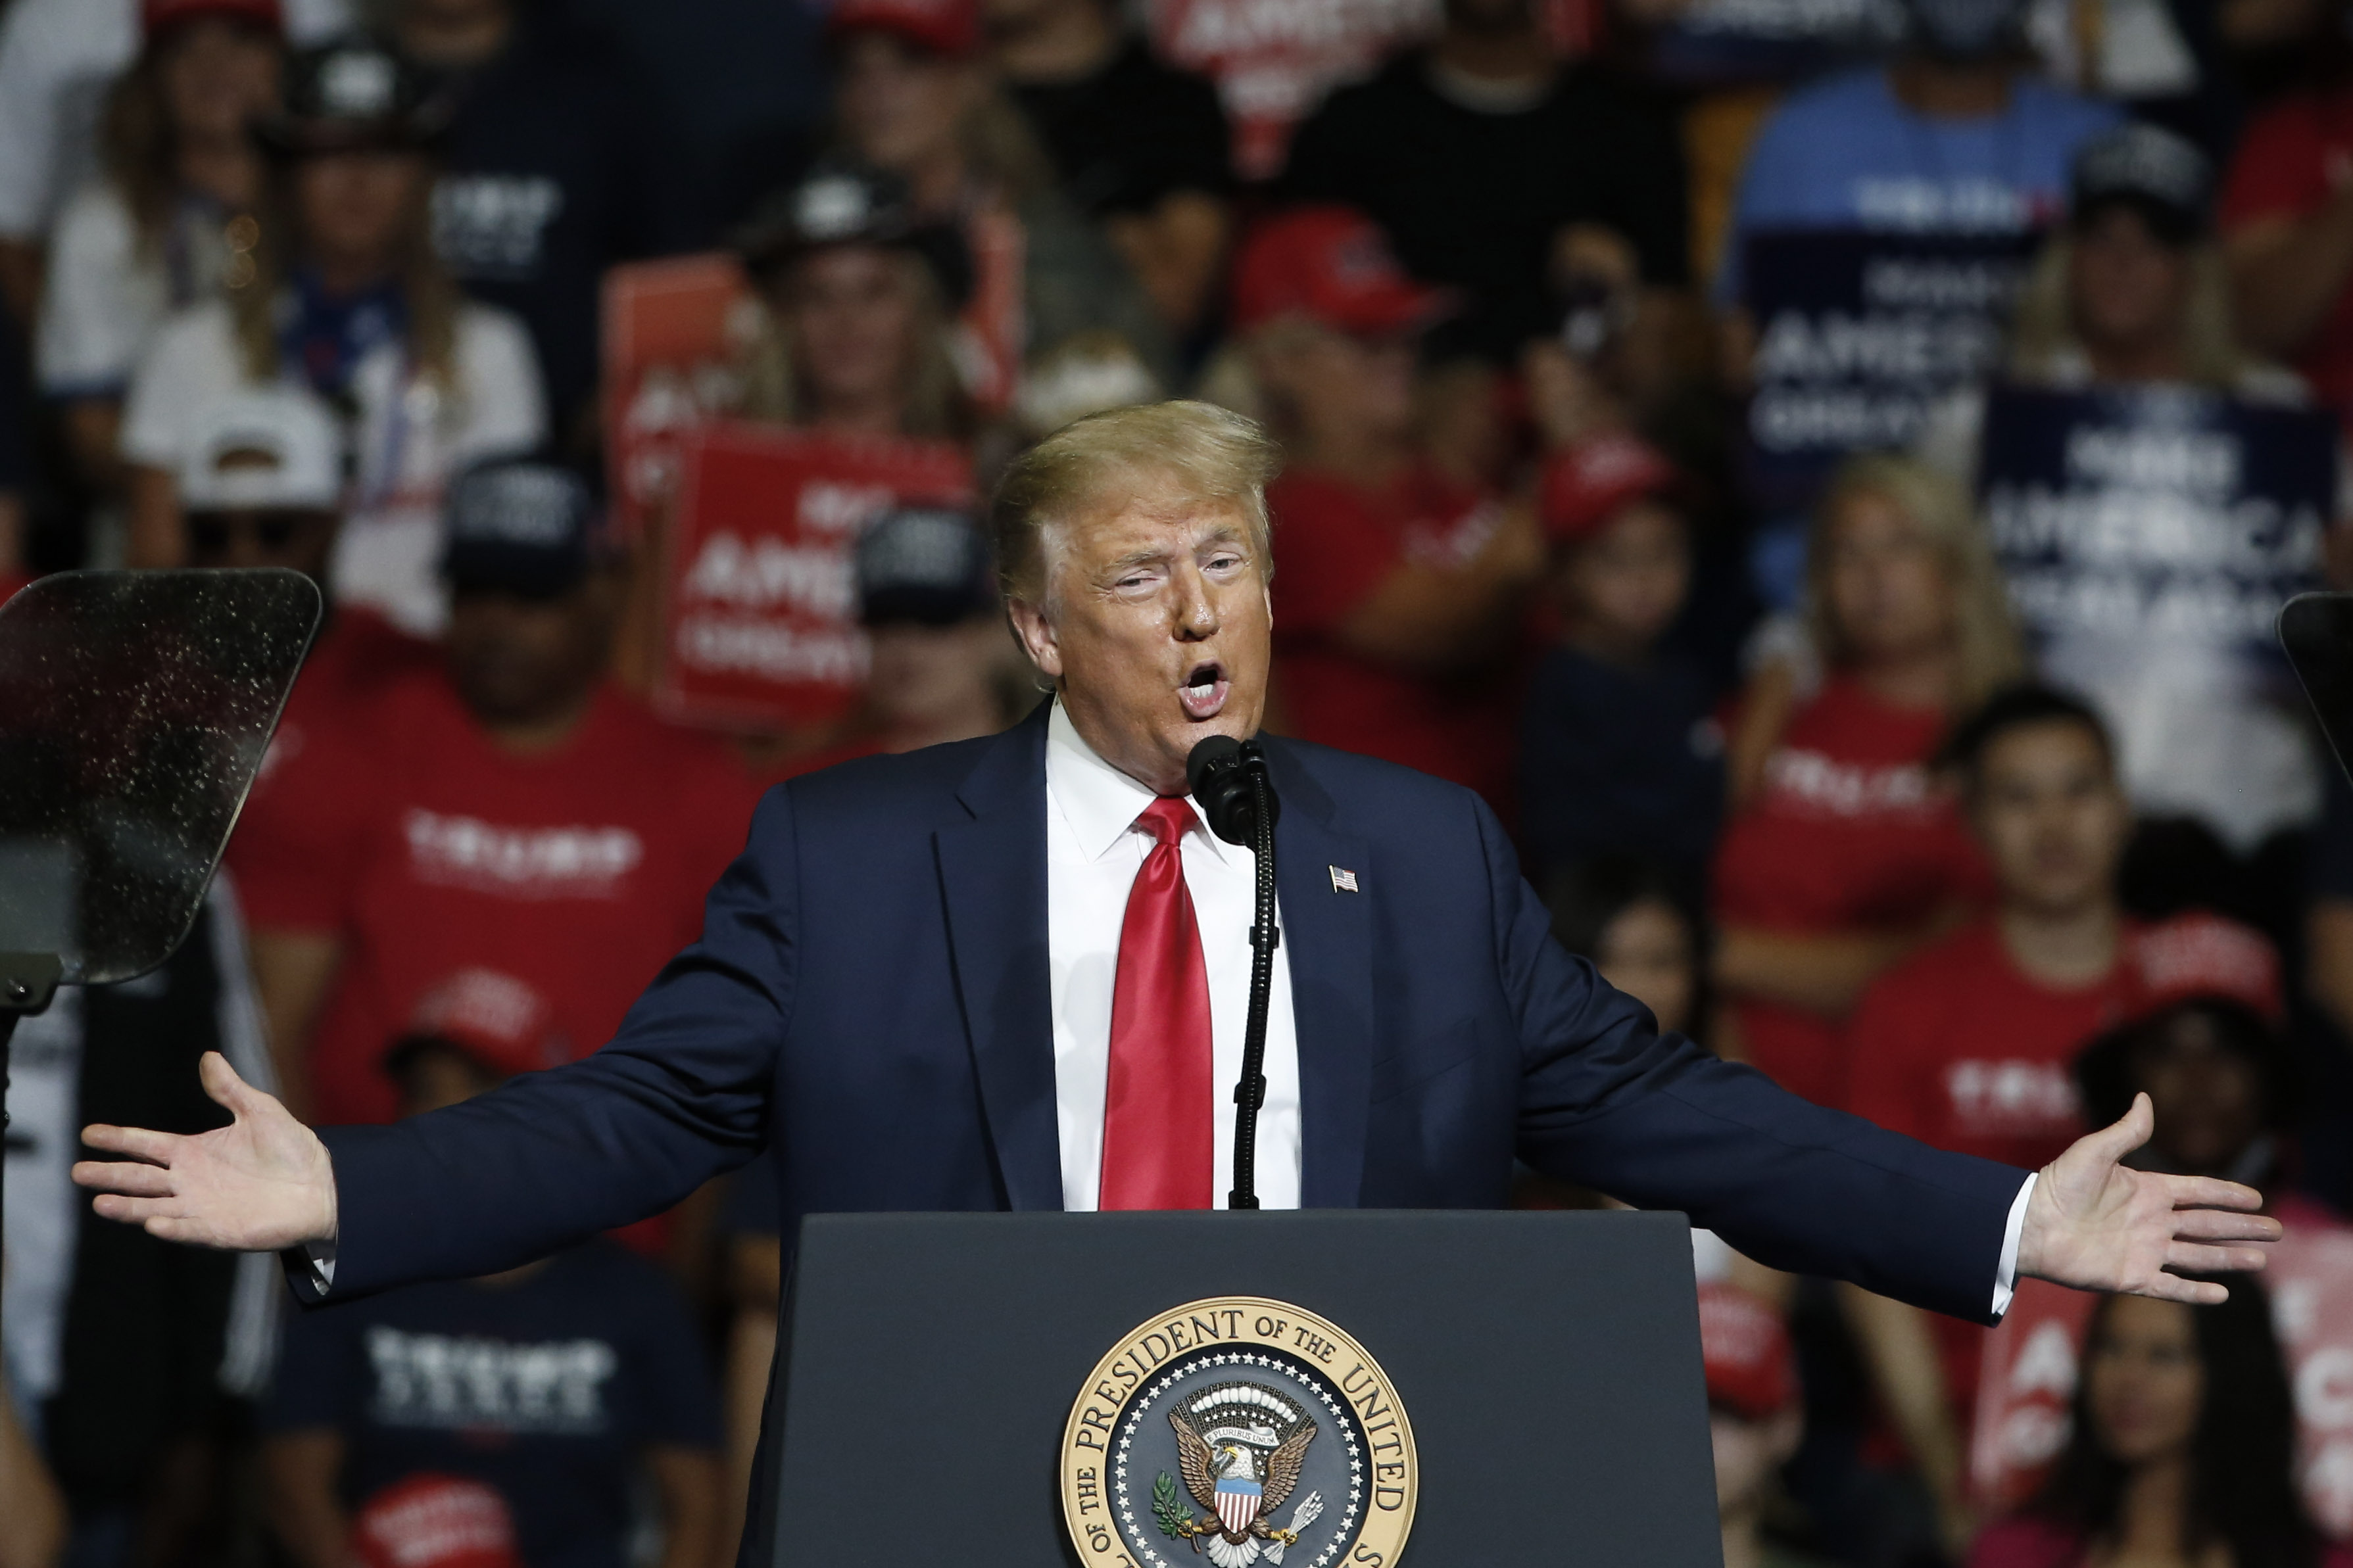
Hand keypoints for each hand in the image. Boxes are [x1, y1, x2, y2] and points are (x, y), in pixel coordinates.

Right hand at [71, 1051, 336, 1251]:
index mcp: (193, 1151)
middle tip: (78, 1171)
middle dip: (109, 1175)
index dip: (119, 1139)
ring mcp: (200, 1207)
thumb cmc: (291, 1149)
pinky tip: (153, 1222)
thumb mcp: (260, 1111)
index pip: (146, 1144)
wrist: (321, 1185)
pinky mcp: (218, 1230)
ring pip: (153, 1207)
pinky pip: (188, 1229)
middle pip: (140, 1178)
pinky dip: (170, 1227)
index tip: (88, 1134)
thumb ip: (230, 1088)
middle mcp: (189, 1181)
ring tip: (100, 1203)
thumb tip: (209, 1056)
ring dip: (128, 1207)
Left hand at [2019, 1093, 2279, 1303]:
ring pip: (2197, 1256)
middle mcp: (2151, 1222)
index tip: (2257, 1198)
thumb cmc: (2058, 1184)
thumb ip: (2126, 1131)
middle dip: (2242, 1227)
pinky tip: (2222, 1294)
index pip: (2198, 1192)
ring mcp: (2144, 1251)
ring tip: (2261, 1259)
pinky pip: (2171, 1287)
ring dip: (2229, 1258)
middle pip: (2207, 1225)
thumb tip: (2145, 1098)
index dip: (2228, 1194)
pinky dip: (2196, 1292)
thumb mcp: (2094, 1152)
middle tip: (2277, 1230)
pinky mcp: (2132, 1277)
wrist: (2030, 1224)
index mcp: (2147, 1190)